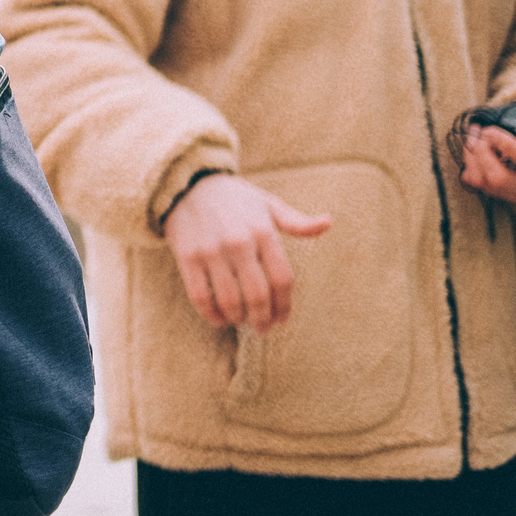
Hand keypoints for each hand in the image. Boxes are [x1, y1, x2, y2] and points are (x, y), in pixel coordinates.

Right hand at [163, 174, 331, 334]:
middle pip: (258, 295)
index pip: (282, 280)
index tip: (282, 320)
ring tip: (242, 322)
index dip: (285, 306)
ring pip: (230, 300)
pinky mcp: (187, 257)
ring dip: (239, 319)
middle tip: (263, 329)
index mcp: (263, 231)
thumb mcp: (268, 204)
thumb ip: (297, 222)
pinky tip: (219, 319)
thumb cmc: (235, 199)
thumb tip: (328, 222)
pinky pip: (200, 296)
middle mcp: (238, 242)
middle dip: (263, 320)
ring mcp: (211, 251)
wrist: (187, 186)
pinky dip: (211, 315)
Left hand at [459, 102, 515, 204]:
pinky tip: (472, 148)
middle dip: (484, 155)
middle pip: (503, 180)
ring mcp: (515, 190)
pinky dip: (468, 165)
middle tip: (479, 133)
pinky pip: (477, 184)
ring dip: (473, 157)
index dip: (509, 146)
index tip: (491, 130)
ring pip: (487, 183)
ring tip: (474, 135)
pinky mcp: (498, 191)